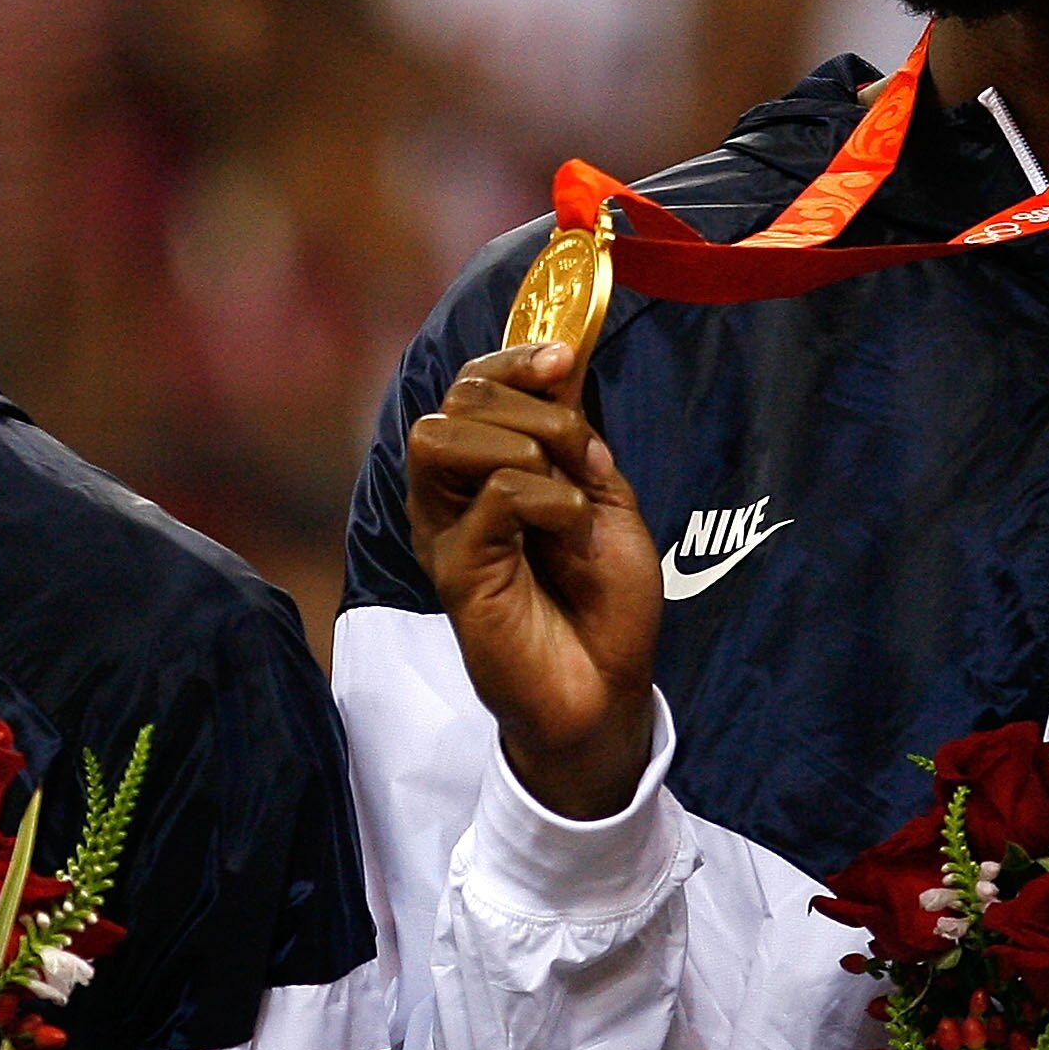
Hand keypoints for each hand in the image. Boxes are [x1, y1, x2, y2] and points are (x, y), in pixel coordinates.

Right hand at [402, 341, 660, 817]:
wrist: (604, 691)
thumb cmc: (602, 603)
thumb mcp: (607, 503)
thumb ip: (580, 444)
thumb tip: (564, 374)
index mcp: (485, 471)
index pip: (471, 387)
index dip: (512, 358)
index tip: (564, 359)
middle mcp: (452, 495)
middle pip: (455, 399)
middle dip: (530, 403)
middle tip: (580, 451)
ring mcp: (446, 532)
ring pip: (442, 437)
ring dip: (523, 442)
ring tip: (570, 489)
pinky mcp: (455, 571)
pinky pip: (492, 496)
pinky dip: (548, 497)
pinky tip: (573, 528)